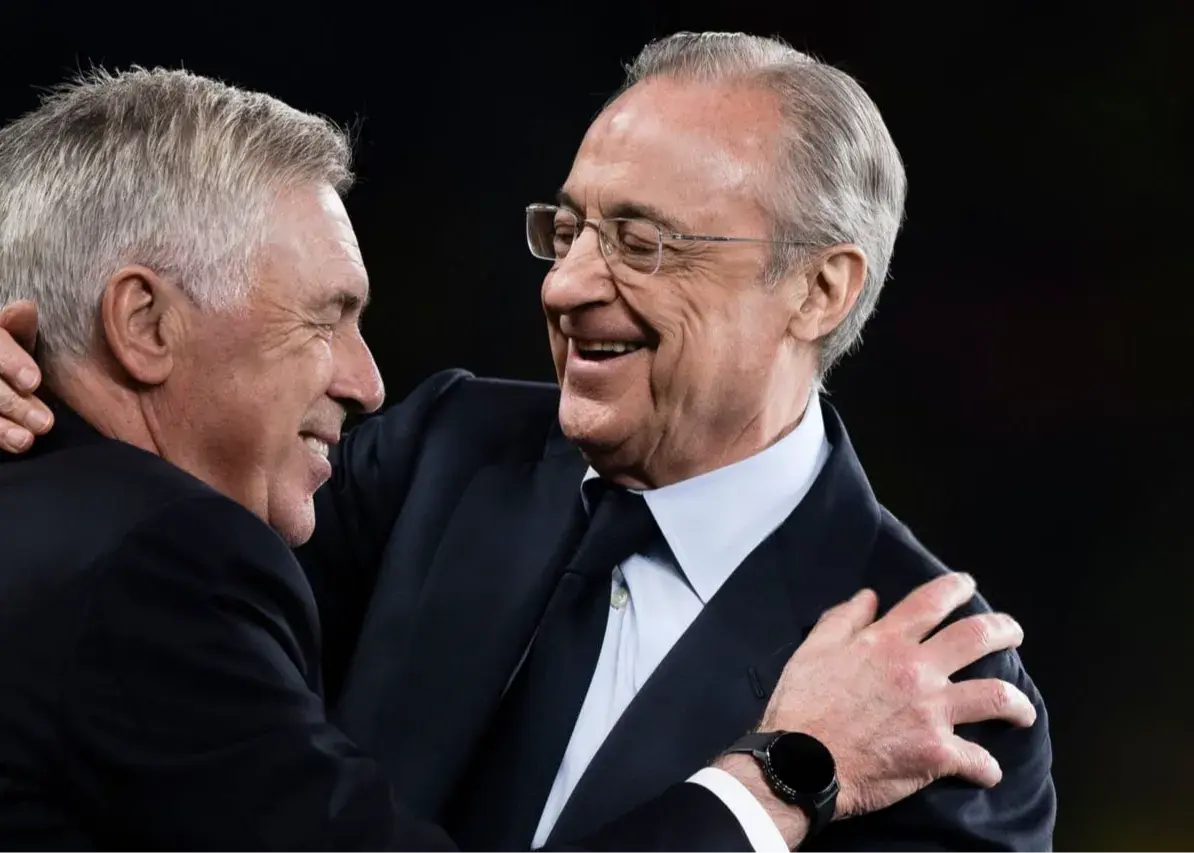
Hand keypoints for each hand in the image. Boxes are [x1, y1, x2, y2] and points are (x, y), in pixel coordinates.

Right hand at [0, 300, 50, 451]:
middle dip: (11, 403)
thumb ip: (19, 329)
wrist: (2, 380)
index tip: (33, 382)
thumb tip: (25, 308)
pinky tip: (14, 446)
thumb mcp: (11, 340)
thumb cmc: (6, 358)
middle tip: (44, 422)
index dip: (10, 361)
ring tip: (26, 440)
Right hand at [717, 572, 1034, 839]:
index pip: (931, 601)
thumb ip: (843, 619)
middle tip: (1012, 633)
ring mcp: (932, 710)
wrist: (800, 763)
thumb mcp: (812, 649)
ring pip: (997, 696)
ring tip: (1021, 710)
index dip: (956, 587)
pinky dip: (985, 767)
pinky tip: (986, 770)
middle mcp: (916, 669)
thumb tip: (868, 597)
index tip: (968, 585)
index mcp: (885, 641)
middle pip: (977, 637)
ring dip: (1017, 703)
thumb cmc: (801, 706)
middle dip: (1004, 630)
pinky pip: (978, 759)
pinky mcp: (938, 753)